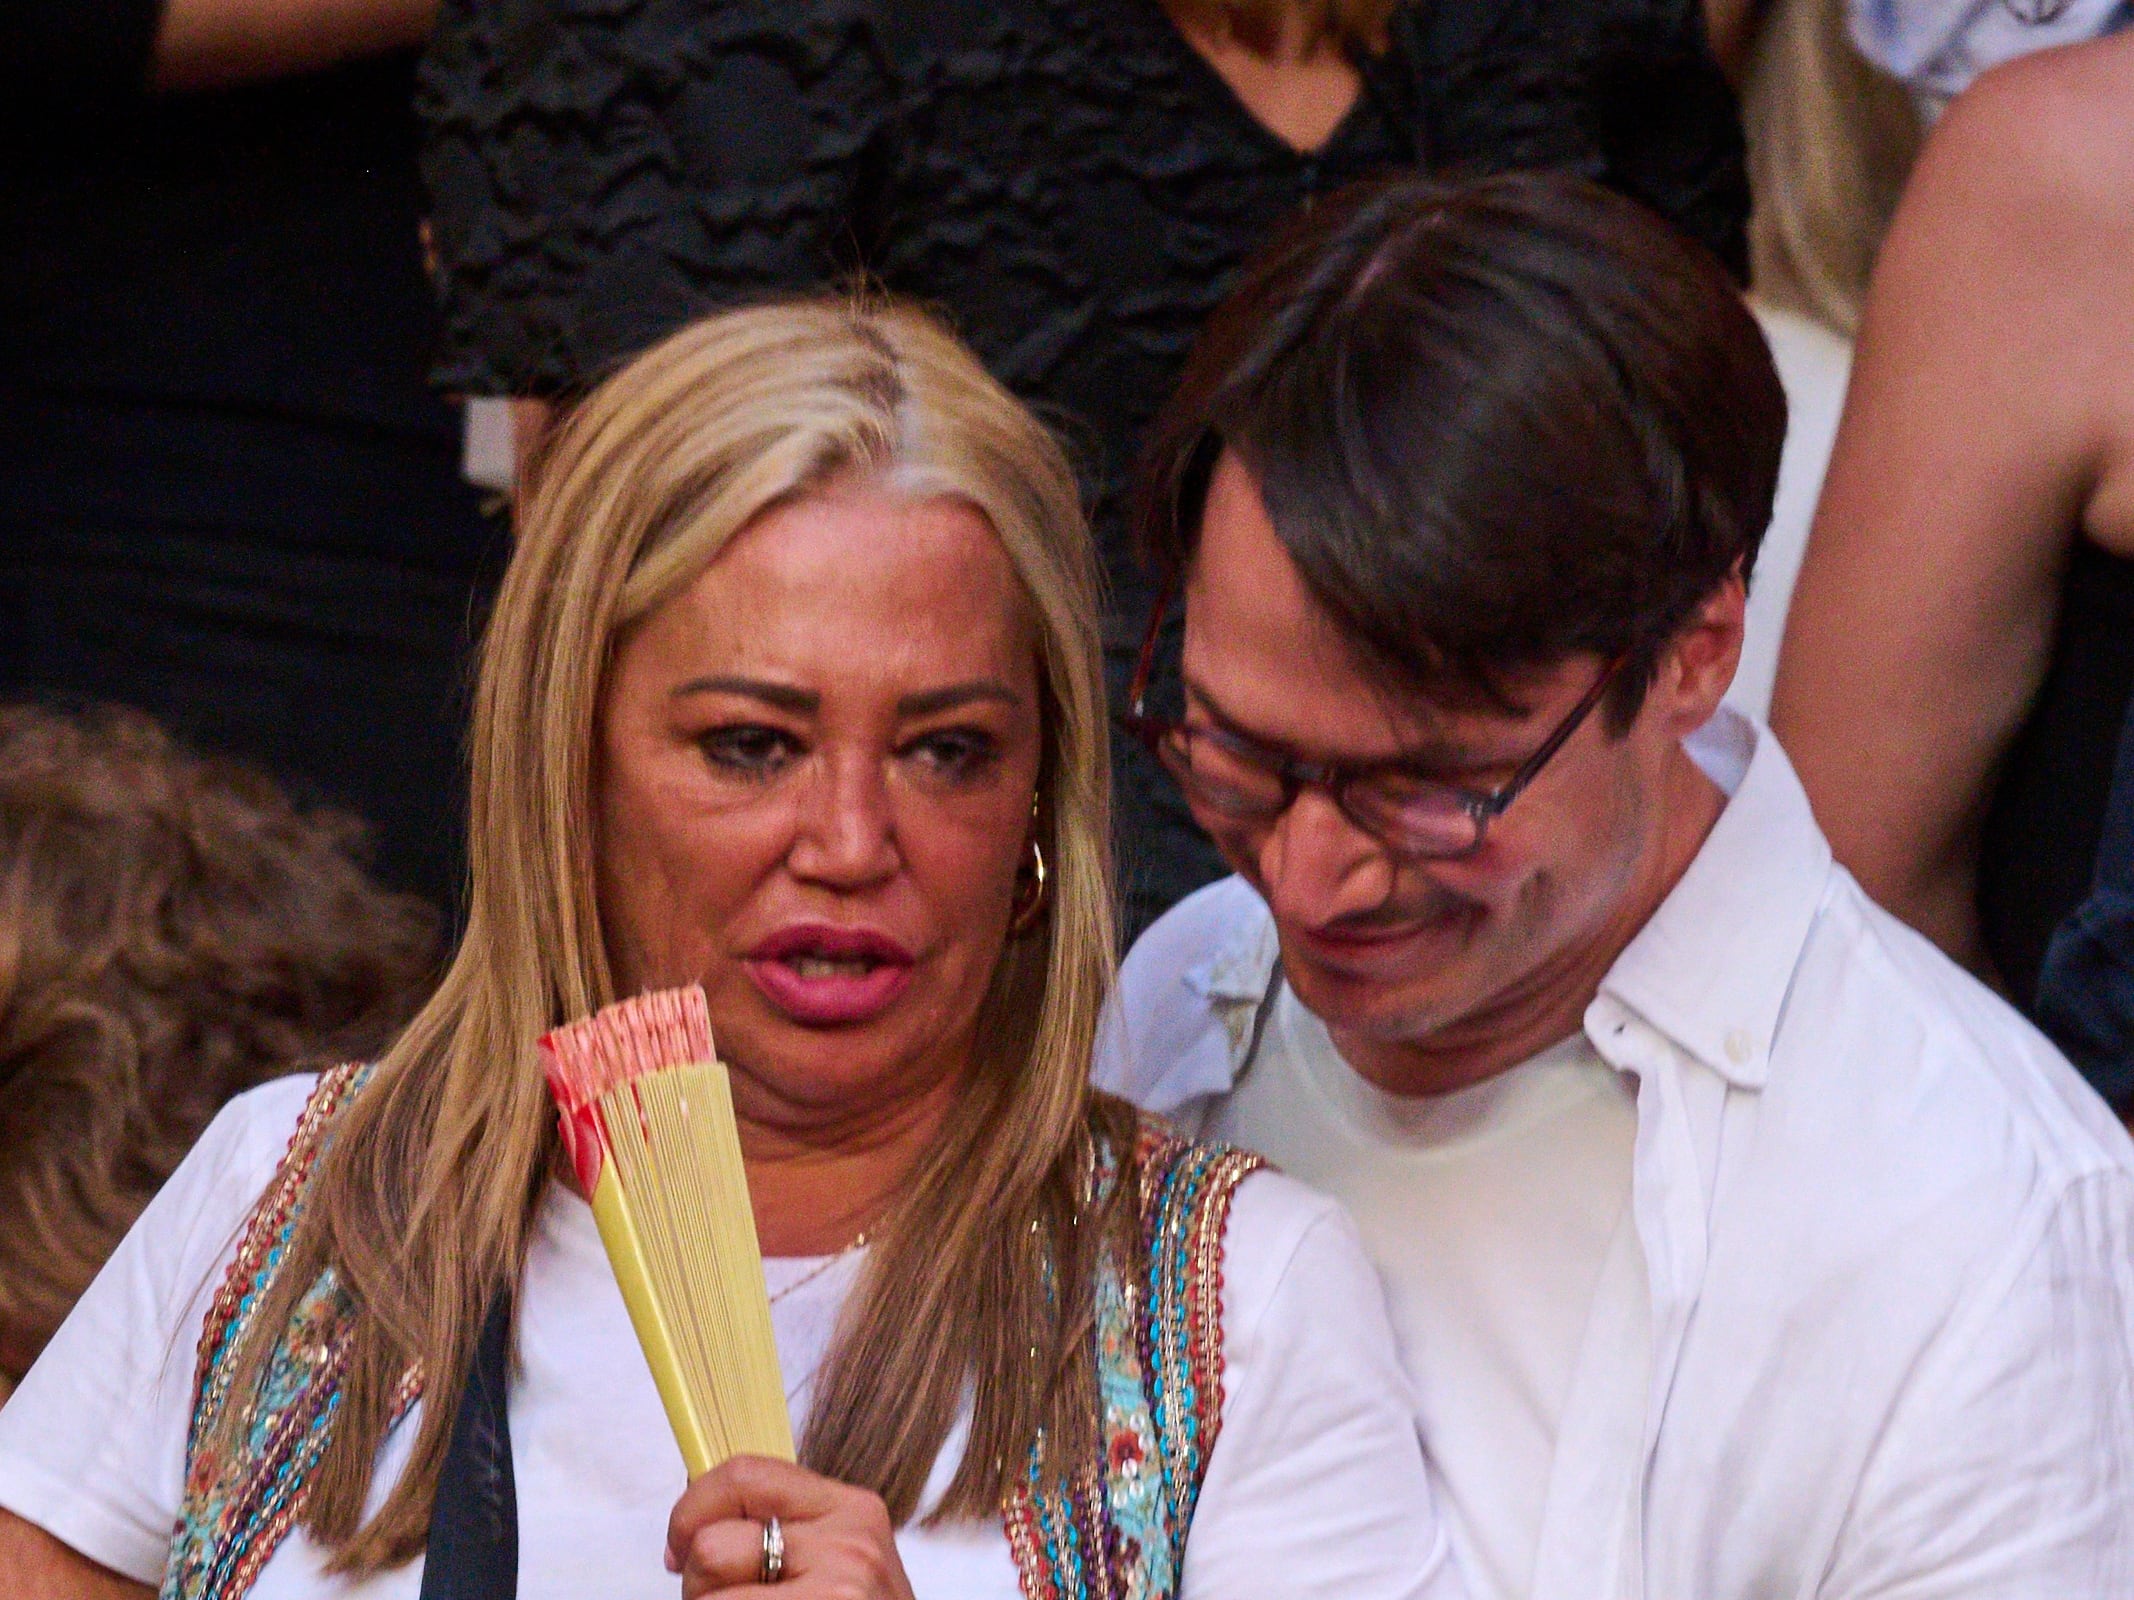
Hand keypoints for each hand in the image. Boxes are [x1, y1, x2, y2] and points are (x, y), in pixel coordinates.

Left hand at [665, 1455, 916, 1599]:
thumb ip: (786, 1529)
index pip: (745, 1474)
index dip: (692, 1510)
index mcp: (853, 1510)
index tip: (681, 1546)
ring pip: (709, 1597)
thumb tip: (694, 1525)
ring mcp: (835, 1594)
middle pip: (713, 1544)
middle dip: (700, 1583)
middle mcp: (849, 1547)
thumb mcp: (838, 1562)